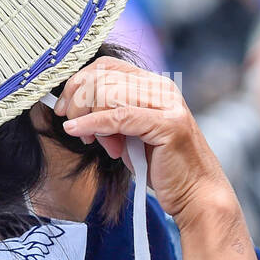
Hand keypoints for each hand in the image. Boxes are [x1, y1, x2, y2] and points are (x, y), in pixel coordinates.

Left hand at [54, 56, 234, 228]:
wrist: (195, 193)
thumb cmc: (162, 168)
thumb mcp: (129, 136)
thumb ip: (108, 117)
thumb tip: (73, 108)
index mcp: (154, 85)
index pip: (107, 66)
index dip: (78, 81)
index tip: (64, 106)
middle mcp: (162, 88)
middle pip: (103, 77)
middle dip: (76, 99)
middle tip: (69, 123)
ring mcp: (168, 104)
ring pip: (108, 93)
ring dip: (87, 116)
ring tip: (90, 141)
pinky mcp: (168, 124)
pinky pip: (119, 117)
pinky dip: (92, 123)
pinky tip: (77, 131)